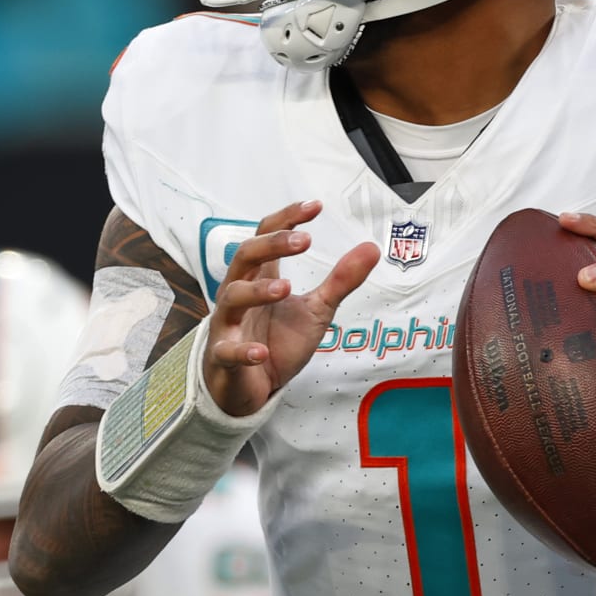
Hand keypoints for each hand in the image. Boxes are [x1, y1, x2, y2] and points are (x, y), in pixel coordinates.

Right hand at [205, 200, 380, 415]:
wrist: (252, 389)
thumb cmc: (277, 342)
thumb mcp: (316, 310)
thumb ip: (340, 281)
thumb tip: (371, 248)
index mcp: (260, 277)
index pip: (265, 236)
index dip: (286, 218)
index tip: (315, 207)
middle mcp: (239, 293)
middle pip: (245, 257)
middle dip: (272, 245)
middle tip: (304, 240)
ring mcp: (229, 325)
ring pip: (232, 297)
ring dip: (257, 290)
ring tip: (285, 287)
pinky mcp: (223, 357)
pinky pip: (228, 351)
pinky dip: (243, 350)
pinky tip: (260, 352)